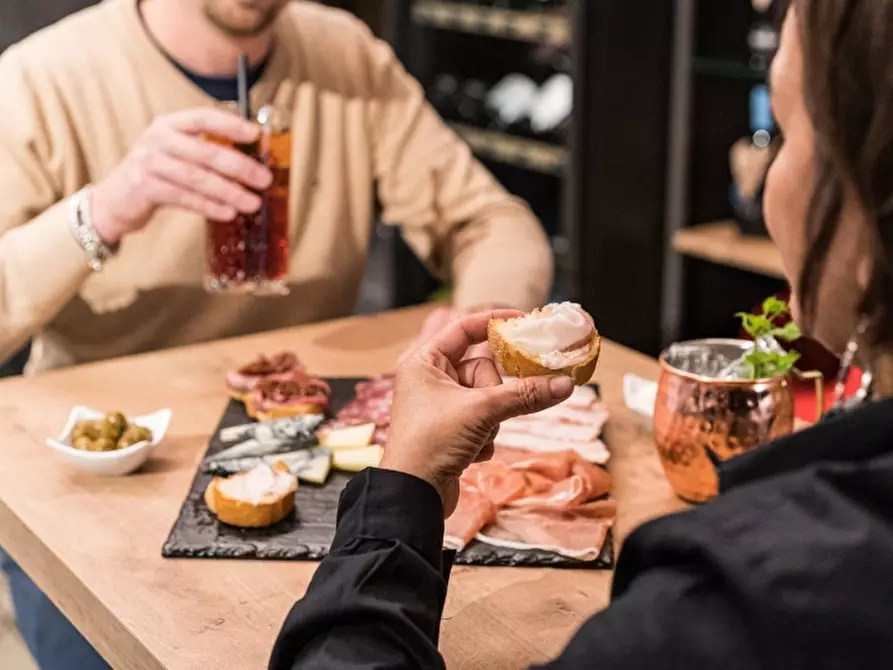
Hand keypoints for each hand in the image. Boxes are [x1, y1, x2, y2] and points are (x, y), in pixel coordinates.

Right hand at [90, 108, 273, 244]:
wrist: (114, 201)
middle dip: (240, 166)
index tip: (255, 133)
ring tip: (252, 203)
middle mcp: (157, 138)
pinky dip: (209, 206)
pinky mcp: (144, 188)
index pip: (202, 117)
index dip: (230, 124)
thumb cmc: (156, 175)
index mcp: (169, 124)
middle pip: (205, 151)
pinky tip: (228, 212)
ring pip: (197, 178)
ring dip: (229, 192)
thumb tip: (252, 163)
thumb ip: (205, 152)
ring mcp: (148, 162)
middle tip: (264, 180)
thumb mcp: (176, 154)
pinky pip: (185, 197)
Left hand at [381, 310, 574, 515]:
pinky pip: (484, 420)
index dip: (494, 322)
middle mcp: (430, 379)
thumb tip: (565, 383)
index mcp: (424, 362)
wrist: (413, 496)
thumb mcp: (482, 411)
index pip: (463, 328)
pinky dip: (485, 436)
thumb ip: (524, 394)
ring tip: (475, 437)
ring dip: (491, 420)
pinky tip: (471, 452)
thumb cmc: (431, 442)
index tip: (525, 321)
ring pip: (488, 398)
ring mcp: (442, 406)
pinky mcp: (452, 430)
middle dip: (495, 393)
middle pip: (483, 368)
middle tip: (497, 405)